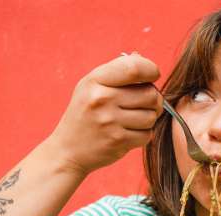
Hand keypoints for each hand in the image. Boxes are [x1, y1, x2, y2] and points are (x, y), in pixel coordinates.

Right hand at [45, 52, 162, 174]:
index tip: (152, 76)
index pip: (134, 68)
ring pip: (151, 115)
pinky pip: (147, 134)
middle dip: (153, 99)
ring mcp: (109, 121)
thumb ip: (117, 73)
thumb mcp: (91, 86)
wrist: (67, 150)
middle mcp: (102, 99)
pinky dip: (143, 135)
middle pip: (150, 93)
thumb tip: (143, 60)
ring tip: (135, 119)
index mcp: (95, 80)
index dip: (151, 70)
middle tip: (145, 104)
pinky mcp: (117, 141)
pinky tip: (129, 133)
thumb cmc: (85, 114)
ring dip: (149, 118)